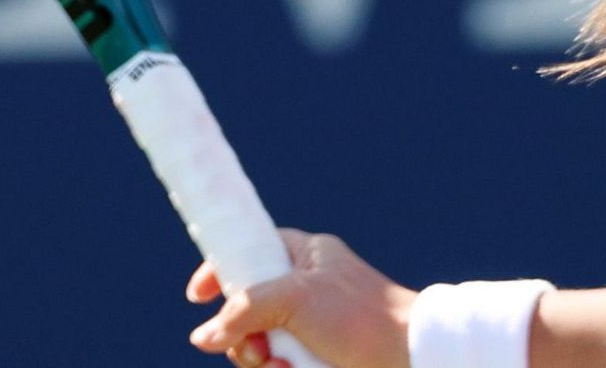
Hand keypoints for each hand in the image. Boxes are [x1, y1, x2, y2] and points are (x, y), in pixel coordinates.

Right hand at [187, 229, 418, 367]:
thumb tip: (203, 336)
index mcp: (306, 257)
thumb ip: (243, 309)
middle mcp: (305, 288)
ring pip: (258, 343)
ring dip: (260, 359)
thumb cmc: (360, 315)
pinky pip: (277, 364)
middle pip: (245, 308)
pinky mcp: (314, 354)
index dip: (222, 269)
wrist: (407, 356)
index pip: (251, 249)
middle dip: (242, 334)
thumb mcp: (295, 298)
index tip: (197, 296)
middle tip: (257, 347)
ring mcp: (310, 324)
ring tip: (282, 364)